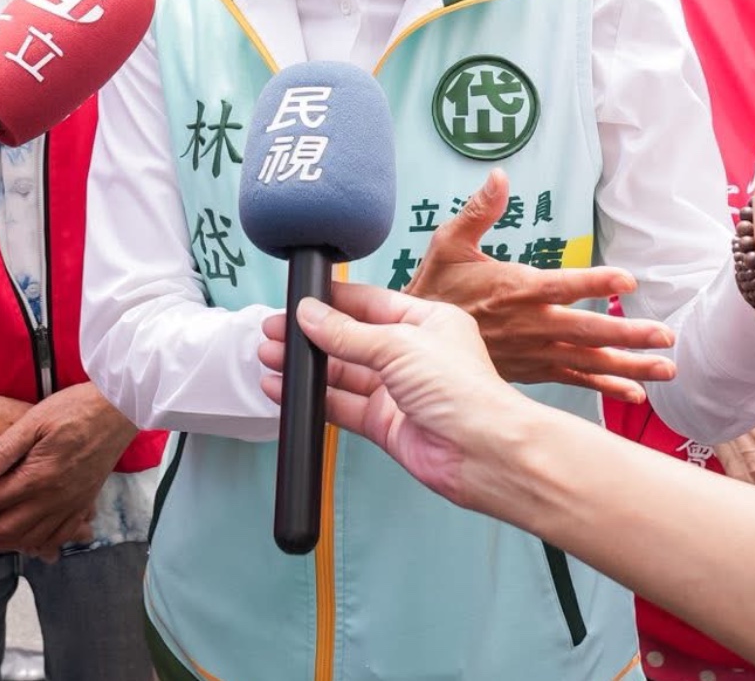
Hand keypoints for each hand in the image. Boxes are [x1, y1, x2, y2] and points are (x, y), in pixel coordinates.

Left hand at [0, 384, 137, 559]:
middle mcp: (55, 497)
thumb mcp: (35, 418)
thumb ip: (5, 448)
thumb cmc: (76, 407)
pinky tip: (29, 543)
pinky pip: (60, 535)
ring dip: (6, 543)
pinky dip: (40, 544)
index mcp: (39, 475)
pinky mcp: (85, 502)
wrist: (119, 409)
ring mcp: (72, 503)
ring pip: (33, 537)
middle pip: (9, 526)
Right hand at [260, 282, 536, 515]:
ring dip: (307, 367)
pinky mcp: (386, 424)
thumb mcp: (399, 345)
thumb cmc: (463, 391)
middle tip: (274, 332)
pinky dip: (313, 398)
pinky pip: (341, 406)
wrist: (482, 453)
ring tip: (271, 358)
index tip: (298, 301)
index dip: (332, 302)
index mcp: (426, 321)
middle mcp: (412, 354)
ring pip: (342, 373)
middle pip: (351, 338)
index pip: (370, 303)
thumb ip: (348, 333)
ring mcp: (398, 391)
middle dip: (311, 335)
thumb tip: (311, 315)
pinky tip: (287, 391)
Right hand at [404, 170, 675, 402]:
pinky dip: (604, 385)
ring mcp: (534, 350)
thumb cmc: (435, 288)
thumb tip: (499, 176)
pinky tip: (634, 391)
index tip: (627, 280)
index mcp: (515, 288)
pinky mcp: (532, 368)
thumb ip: (479, 210)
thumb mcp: (448, 243)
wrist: (417, 344)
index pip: (561, 284)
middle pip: (586, 330)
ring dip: (628, 365)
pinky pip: (574, 378)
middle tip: (665, 338)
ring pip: (587, 359)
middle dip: (628, 335)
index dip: (594, 280)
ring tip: (666, 370)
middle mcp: (530, 323)